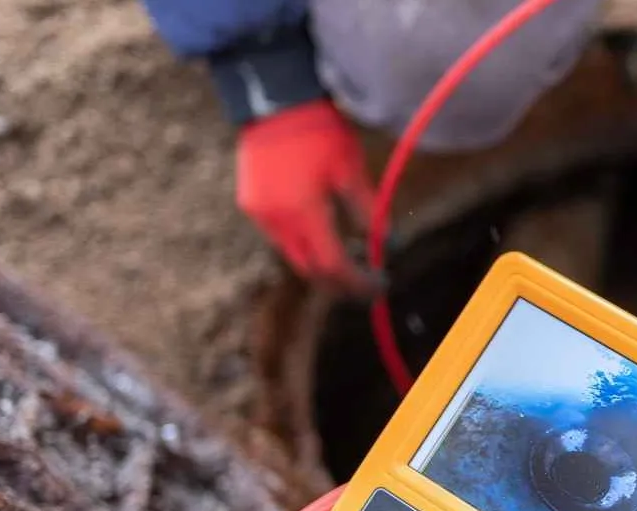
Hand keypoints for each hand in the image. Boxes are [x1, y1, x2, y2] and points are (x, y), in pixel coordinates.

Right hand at [237, 99, 378, 294]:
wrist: (275, 99)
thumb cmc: (319, 130)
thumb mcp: (351, 169)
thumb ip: (368, 210)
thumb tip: (387, 241)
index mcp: (304, 213)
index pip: (333, 266)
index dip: (357, 282)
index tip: (379, 286)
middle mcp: (276, 220)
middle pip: (310, 269)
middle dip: (340, 281)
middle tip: (366, 280)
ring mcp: (259, 213)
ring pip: (293, 255)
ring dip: (320, 262)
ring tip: (349, 253)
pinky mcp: (250, 202)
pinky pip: (278, 235)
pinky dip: (303, 242)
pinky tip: (322, 230)